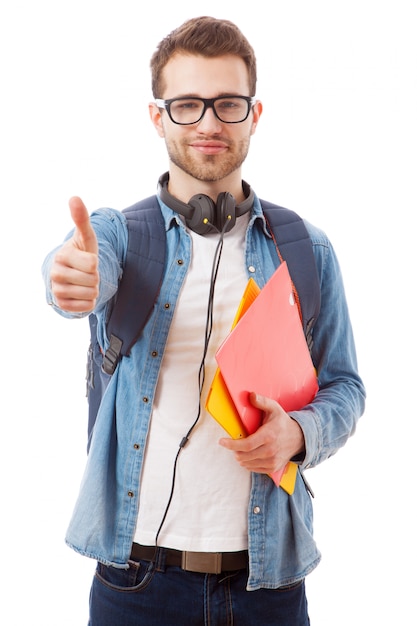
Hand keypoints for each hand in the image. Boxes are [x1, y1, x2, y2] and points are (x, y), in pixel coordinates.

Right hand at [50, 197, 98, 311]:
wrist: (72, 274)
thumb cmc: (82, 253)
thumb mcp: (85, 237)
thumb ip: (81, 219)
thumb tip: (74, 197)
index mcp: (62, 256)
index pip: (92, 264)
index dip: (95, 263)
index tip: (87, 261)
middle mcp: (55, 273)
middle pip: (93, 280)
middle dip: (95, 277)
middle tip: (86, 273)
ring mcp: (57, 290)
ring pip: (91, 294)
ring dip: (93, 289)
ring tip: (84, 282)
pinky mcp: (61, 305)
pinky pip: (87, 307)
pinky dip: (89, 302)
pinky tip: (82, 294)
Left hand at [219, 392, 304, 474]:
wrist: (299, 438)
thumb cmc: (283, 422)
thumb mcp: (274, 408)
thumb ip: (262, 402)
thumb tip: (250, 395)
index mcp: (269, 436)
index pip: (246, 445)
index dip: (232, 445)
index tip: (222, 442)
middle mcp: (271, 451)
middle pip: (244, 456)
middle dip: (234, 450)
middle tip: (231, 444)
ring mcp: (272, 461)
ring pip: (247, 464)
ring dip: (240, 457)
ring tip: (240, 449)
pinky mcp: (273, 468)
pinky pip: (253, 469)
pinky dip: (247, 463)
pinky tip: (248, 455)